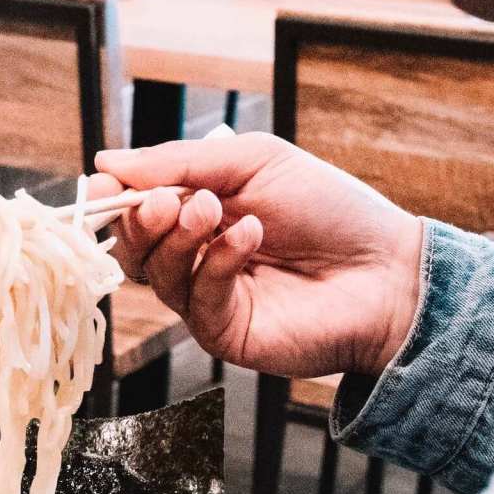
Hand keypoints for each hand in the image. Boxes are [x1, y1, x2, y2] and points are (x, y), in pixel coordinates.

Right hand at [94, 133, 423, 377]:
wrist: (387, 270)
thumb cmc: (330, 210)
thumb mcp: (255, 162)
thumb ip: (182, 161)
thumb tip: (106, 163)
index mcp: (198, 213)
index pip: (135, 208)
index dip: (114, 196)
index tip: (106, 184)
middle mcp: (195, 258)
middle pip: (132, 246)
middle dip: (140, 218)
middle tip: (170, 201)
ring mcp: (207, 298)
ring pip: (156, 273)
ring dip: (179, 235)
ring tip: (216, 211)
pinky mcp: (223, 332)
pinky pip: (195, 298)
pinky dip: (216, 261)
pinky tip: (250, 237)